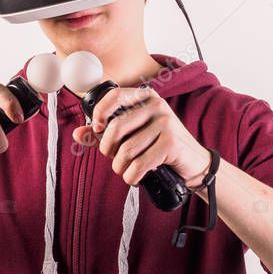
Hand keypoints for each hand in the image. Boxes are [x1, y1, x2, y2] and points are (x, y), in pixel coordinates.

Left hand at [72, 87, 210, 187]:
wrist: (194, 164)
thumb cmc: (160, 147)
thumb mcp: (135, 135)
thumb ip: (105, 133)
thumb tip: (77, 133)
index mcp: (145, 97)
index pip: (114, 95)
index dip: (100, 113)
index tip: (97, 129)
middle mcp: (156, 105)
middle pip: (116, 127)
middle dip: (108, 149)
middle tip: (113, 157)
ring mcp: (166, 123)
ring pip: (126, 149)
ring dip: (121, 166)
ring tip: (126, 170)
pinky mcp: (171, 143)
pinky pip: (140, 163)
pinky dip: (132, 176)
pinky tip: (135, 177)